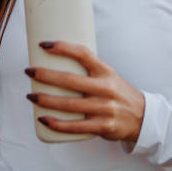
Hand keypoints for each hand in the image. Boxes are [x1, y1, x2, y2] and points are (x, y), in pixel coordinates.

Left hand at [24, 41, 145, 142]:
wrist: (142, 116)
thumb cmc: (118, 93)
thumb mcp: (108, 76)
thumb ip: (88, 70)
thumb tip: (57, 61)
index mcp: (106, 71)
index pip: (82, 54)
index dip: (62, 48)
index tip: (44, 45)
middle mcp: (105, 88)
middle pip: (69, 80)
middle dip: (45, 75)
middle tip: (30, 71)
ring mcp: (104, 108)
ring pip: (69, 104)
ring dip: (46, 100)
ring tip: (31, 96)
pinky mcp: (102, 126)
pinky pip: (75, 126)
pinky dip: (57, 124)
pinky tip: (44, 119)